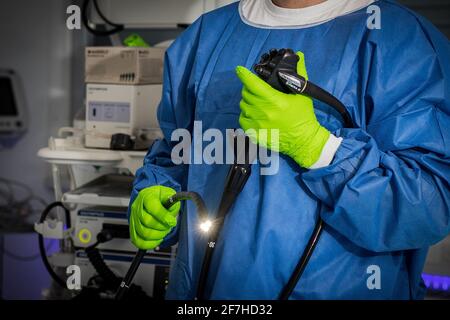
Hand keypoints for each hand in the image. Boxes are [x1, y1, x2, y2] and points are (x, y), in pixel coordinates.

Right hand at [129, 185, 179, 249]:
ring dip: (158, 235)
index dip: (164, 216)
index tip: (172, 221)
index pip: (153, 208)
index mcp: (146, 196)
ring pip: (144, 233)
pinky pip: (138, 241)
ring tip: (164, 230)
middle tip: (168, 225)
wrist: (152, 198)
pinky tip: (158, 239)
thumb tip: (171, 216)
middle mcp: (137, 207)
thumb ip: (172, 203)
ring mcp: (133, 218)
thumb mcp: (169, 195)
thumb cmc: (161, 197)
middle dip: (162, 226)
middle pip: (147, 222)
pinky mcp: (133, 228)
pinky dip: (150, 243)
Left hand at [235, 52, 329, 167]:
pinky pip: (243, 120)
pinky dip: (246, 115)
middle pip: (247, 94)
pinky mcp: (255, 134)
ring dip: (248, 101)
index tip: (239, 69)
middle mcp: (265, 113)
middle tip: (256, 88)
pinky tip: (254, 114)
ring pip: (243, 106)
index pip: (254, 85)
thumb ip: (300, 74)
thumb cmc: (304, 117)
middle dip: (249, 88)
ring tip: (257, 102)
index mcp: (276, 101)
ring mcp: (258, 125)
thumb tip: (298, 55)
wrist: (304, 141)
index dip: (244, 75)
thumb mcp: (303, 94)